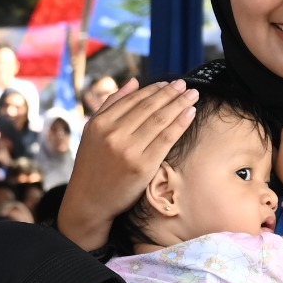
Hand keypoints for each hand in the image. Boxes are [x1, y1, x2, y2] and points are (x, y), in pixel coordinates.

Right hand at [56, 81, 197, 248]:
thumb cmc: (92, 165)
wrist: (89, 201)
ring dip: (179, 105)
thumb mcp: (93, 131)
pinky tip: (190, 114)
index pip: (133, 100)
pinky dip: (180, 124)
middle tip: (185, 85)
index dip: (153, 90)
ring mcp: (129, 150)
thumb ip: (111, 105)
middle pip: (149, 108)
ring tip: (192, 95)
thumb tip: (134, 82)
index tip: (168, 84)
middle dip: (170, 94)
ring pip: (160, 120)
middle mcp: (113, 134)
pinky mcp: (143, 166)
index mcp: (100, 123)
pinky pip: (166, 139)